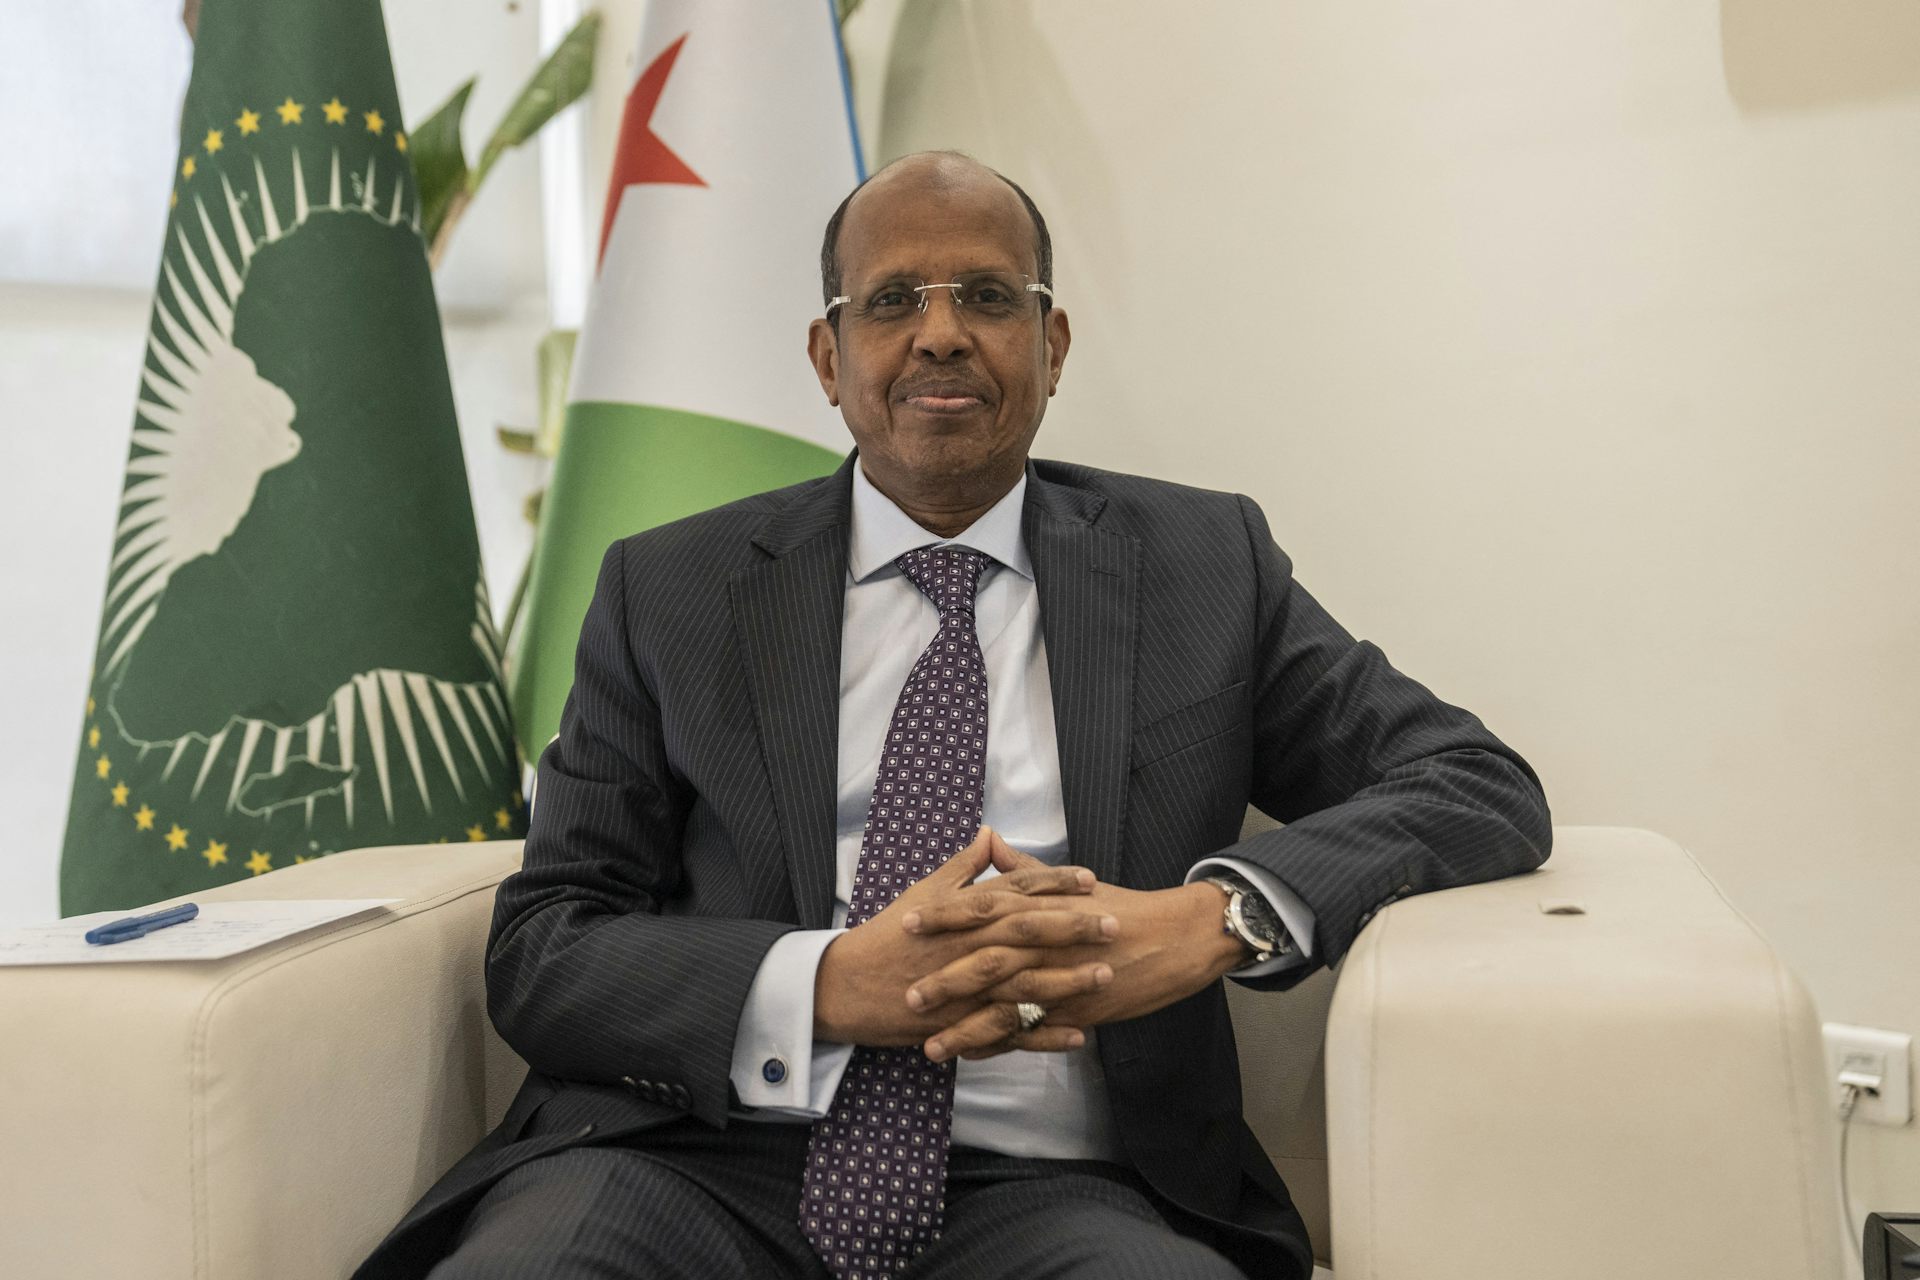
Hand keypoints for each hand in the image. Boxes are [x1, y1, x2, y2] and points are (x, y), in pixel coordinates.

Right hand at [812, 827, 1118, 1052]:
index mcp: (963, 912)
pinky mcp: (962, 1023)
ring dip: (1067, 980)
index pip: (1016, 890)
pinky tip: (1078, 1036)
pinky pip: (1010, 1032)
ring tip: (1105, 975)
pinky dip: (1043, 1036)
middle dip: (1074, 927)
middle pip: (1029, 932)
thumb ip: (962, 866)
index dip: (1055, 883)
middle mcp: (969, 945)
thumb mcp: (923, 893)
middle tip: (1114, 923)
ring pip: (1024, 982)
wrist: (847, 986)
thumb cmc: (887, 935)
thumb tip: (990, 833)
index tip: (1090, 879)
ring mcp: (967, 987)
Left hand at [910, 846, 1247, 1061]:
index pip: (984, 907)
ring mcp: (1062, 980)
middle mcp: (1047, 943)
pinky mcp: (1078, 1011)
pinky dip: (1004, 1046)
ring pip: (1006, 1006)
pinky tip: (975, 1057)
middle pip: (986, 961)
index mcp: (1041, 907)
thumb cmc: (1120, 906)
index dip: (944, 915)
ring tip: (930, 1047)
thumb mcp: (1071, 883)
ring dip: (966, 1029)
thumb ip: (1023, 869)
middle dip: (944, 980)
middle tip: (907, 995)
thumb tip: (989, 842)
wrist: (1175, 938)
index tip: (907, 922)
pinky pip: (1034, 1032)